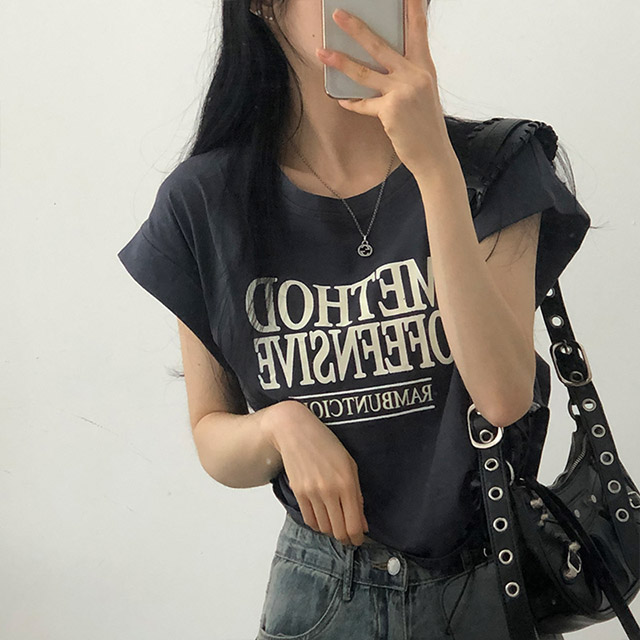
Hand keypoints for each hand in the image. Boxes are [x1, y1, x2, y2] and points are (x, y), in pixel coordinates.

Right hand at [271, 401, 369, 546]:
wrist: (296, 432)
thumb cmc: (327, 444)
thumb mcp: (350, 466)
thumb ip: (358, 496)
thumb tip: (363, 524)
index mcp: (347, 483)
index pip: (354, 524)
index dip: (357, 538)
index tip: (359, 540)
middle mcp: (329, 491)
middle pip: (339, 530)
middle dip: (346, 538)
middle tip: (349, 537)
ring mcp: (312, 493)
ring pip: (324, 528)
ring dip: (331, 530)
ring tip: (336, 524)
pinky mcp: (298, 493)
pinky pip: (309, 520)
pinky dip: (318, 524)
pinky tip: (323, 517)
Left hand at [315, 0, 453, 177]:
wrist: (433, 154)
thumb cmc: (425, 125)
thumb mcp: (422, 93)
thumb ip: (406, 76)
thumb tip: (379, 66)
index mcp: (424, 67)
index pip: (418, 30)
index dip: (412, 8)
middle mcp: (414, 75)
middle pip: (380, 45)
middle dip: (356, 28)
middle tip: (338, 15)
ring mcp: (402, 92)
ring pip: (364, 72)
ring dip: (340, 62)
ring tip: (322, 53)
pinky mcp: (390, 110)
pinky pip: (364, 104)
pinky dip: (353, 103)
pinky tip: (342, 100)